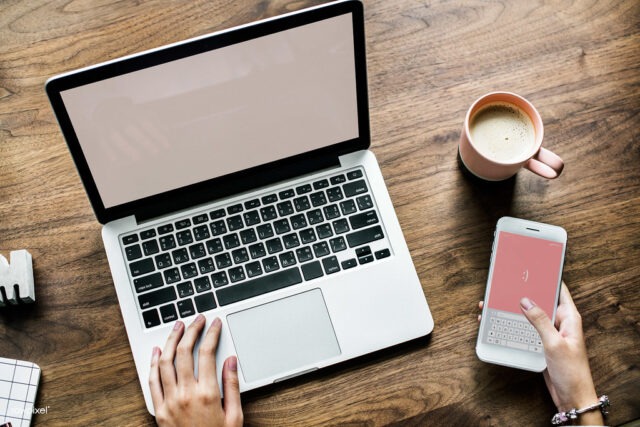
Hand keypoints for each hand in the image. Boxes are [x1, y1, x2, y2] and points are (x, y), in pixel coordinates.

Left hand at [149, 315, 242, 426]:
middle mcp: (185, 394)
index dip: (211, 334)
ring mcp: (169, 402)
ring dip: (172, 341)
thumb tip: (230, 360)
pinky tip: (158, 351)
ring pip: (166, 362)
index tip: (214, 324)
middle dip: (191, 331)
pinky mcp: (158, 411)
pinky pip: (152, 381)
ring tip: (178, 327)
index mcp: (207, 394)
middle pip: (185, 352)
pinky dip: (154, 363)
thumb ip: (232, 386)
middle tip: (196, 319)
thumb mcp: (235, 416)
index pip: (207, 353)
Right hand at [478, 282, 601, 424]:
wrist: (572, 397)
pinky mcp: (541, 343)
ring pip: (529, 315)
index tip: (531, 268)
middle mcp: (559, 322)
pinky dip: (513, 325)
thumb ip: (540, 320)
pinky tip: (499, 322)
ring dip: (513, 310)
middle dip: (522, 293)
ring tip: (494, 303)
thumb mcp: (554, 343)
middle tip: (505, 285)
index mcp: (569, 317)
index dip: (546, 277)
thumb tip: (526, 301)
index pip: (558, 289)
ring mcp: (550, 333)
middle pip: (540, 301)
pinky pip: (526, 329)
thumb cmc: (571, 372)